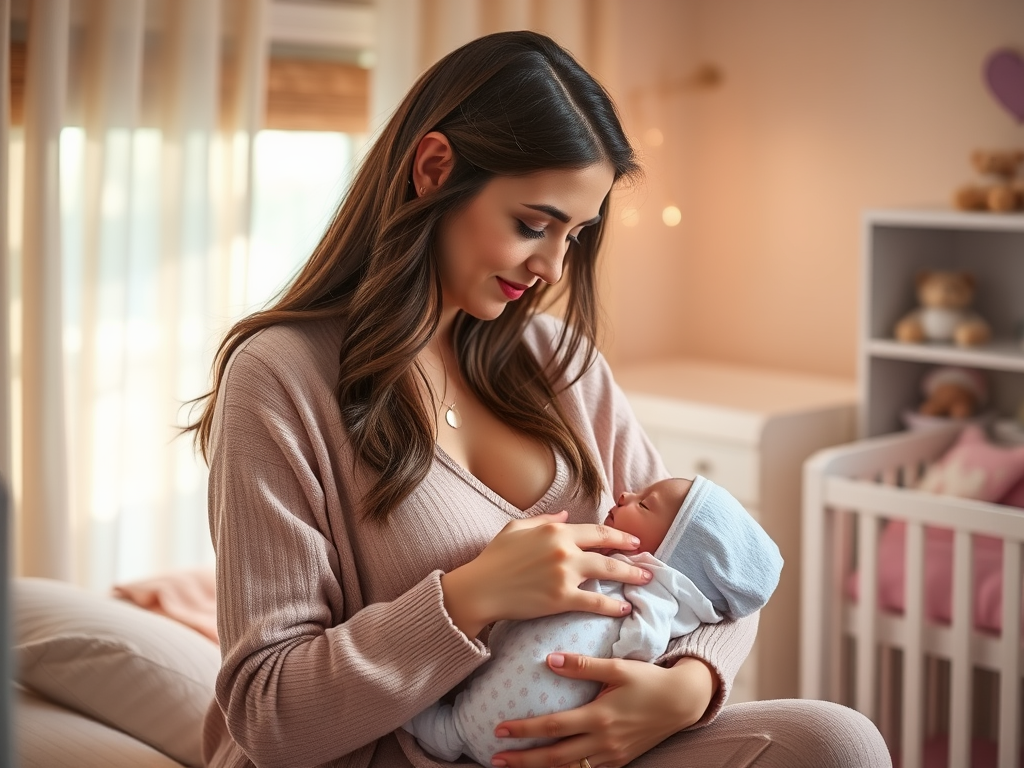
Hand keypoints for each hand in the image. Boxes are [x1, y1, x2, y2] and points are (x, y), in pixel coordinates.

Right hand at [441, 511, 652, 637]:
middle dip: (631, 555)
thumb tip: (567, 517)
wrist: (480, 589)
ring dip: (630, 577)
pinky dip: (612, 606)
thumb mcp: (517, 528)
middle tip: (647, 561)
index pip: (596, 531)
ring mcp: (564, 574)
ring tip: (645, 581)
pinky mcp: (561, 599)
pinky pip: (595, 602)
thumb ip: (544, 520)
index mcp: (555, 531)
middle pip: (608, 551)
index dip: (619, 536)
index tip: (633, 541)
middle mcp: (564, 549)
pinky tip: (624, 608)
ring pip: (607, 573)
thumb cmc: (495, 558)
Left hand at [489, 653, 716, 767]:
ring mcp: (612, 755)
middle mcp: (603, 742)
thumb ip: (584, 665)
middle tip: (494, 758)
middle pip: (555, 757)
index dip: (524, 730)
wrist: (682, 702)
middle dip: (523, 760)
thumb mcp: (618, 667)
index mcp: (599, 717)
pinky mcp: (619, 761)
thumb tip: (551, 659)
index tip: (500, 729)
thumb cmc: (649, 680)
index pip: (553, 727)